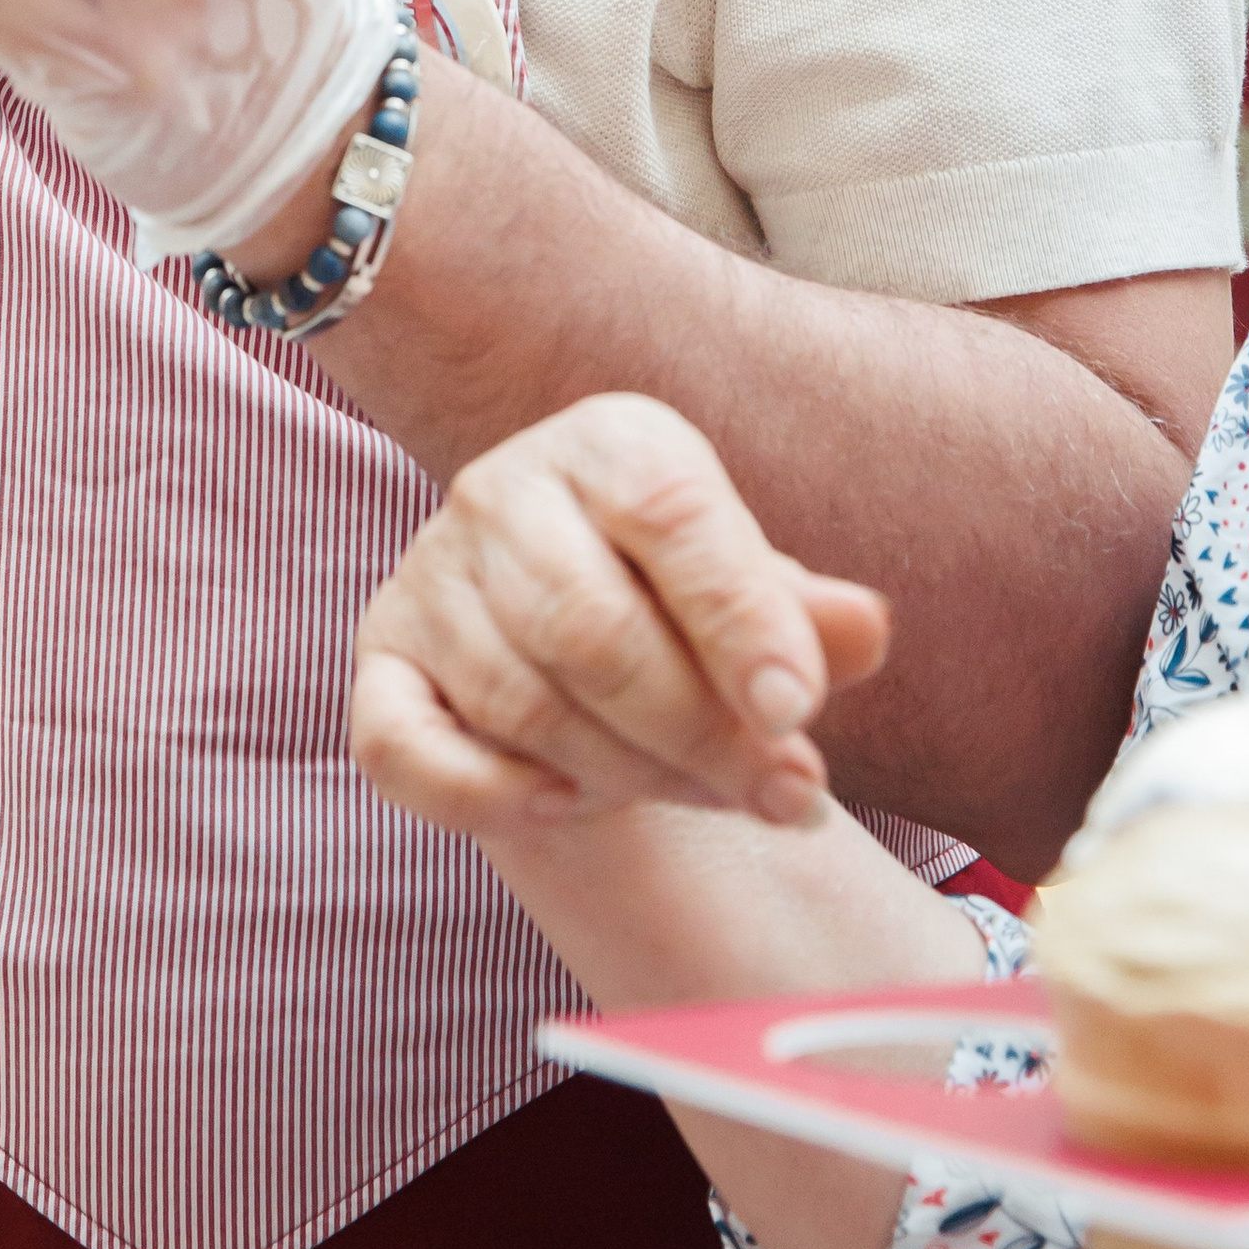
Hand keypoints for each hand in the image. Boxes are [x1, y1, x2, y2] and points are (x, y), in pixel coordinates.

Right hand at [352, 392, 889, 836]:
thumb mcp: (755, 591)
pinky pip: (407, 748)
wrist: (572, 623)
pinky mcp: (382, 661)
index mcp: (607, 443)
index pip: (670, 515)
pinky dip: (490, 796)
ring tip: (702, 796)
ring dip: (624, 777)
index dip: (738, 621)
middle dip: (696, 734)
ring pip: (519, 704)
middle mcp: (501, 491)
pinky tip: (569, 804)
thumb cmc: (681, 603)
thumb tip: (866, 629)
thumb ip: (807, 617)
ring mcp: (429, 575)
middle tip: (778, 794)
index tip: (797, 716)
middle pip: (590, 628)